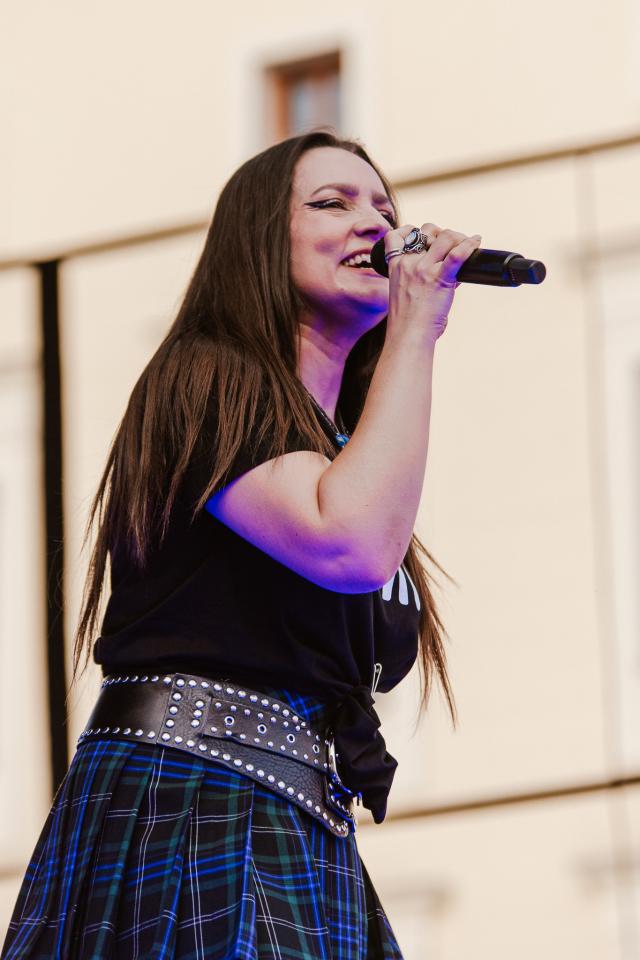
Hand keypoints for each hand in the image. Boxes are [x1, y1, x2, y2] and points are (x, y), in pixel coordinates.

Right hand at [384, 222, 481, 345]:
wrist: (408, 336)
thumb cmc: (409, 321)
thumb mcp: (406, 292)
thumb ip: (420, 277)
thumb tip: (450, 268)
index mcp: (396, 266)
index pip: (396, 236)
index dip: (411, 231)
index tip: (425, 239)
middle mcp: (408, 264)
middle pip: (427, 230)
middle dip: (442, 233)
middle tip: (452, 245)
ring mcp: (423, 270)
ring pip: (446, 237)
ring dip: (458, 237)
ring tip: (466, 245)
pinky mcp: (439, 279)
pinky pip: (457, 255)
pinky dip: (470, 245)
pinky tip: (476, 242)